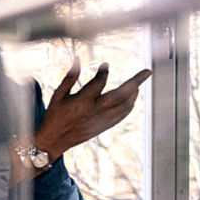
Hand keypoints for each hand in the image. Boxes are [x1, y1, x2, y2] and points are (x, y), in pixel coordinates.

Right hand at [34, 57, 150, 159]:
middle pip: (120, 94)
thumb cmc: (54, 116)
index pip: (99, 82)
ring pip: (124, 106)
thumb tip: (78, 59)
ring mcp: (100, 120)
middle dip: (135, 82)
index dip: (104, 72)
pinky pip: (121, 116)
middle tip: (146, 72)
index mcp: (82, 101)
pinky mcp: (103, 127)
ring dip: (134, 94)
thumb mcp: (58, 95)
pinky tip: (131, 100)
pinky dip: (128, 107)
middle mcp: (94, 111)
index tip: (105, 66)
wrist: (53, 140)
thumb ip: (70, 77)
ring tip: (138, 85)